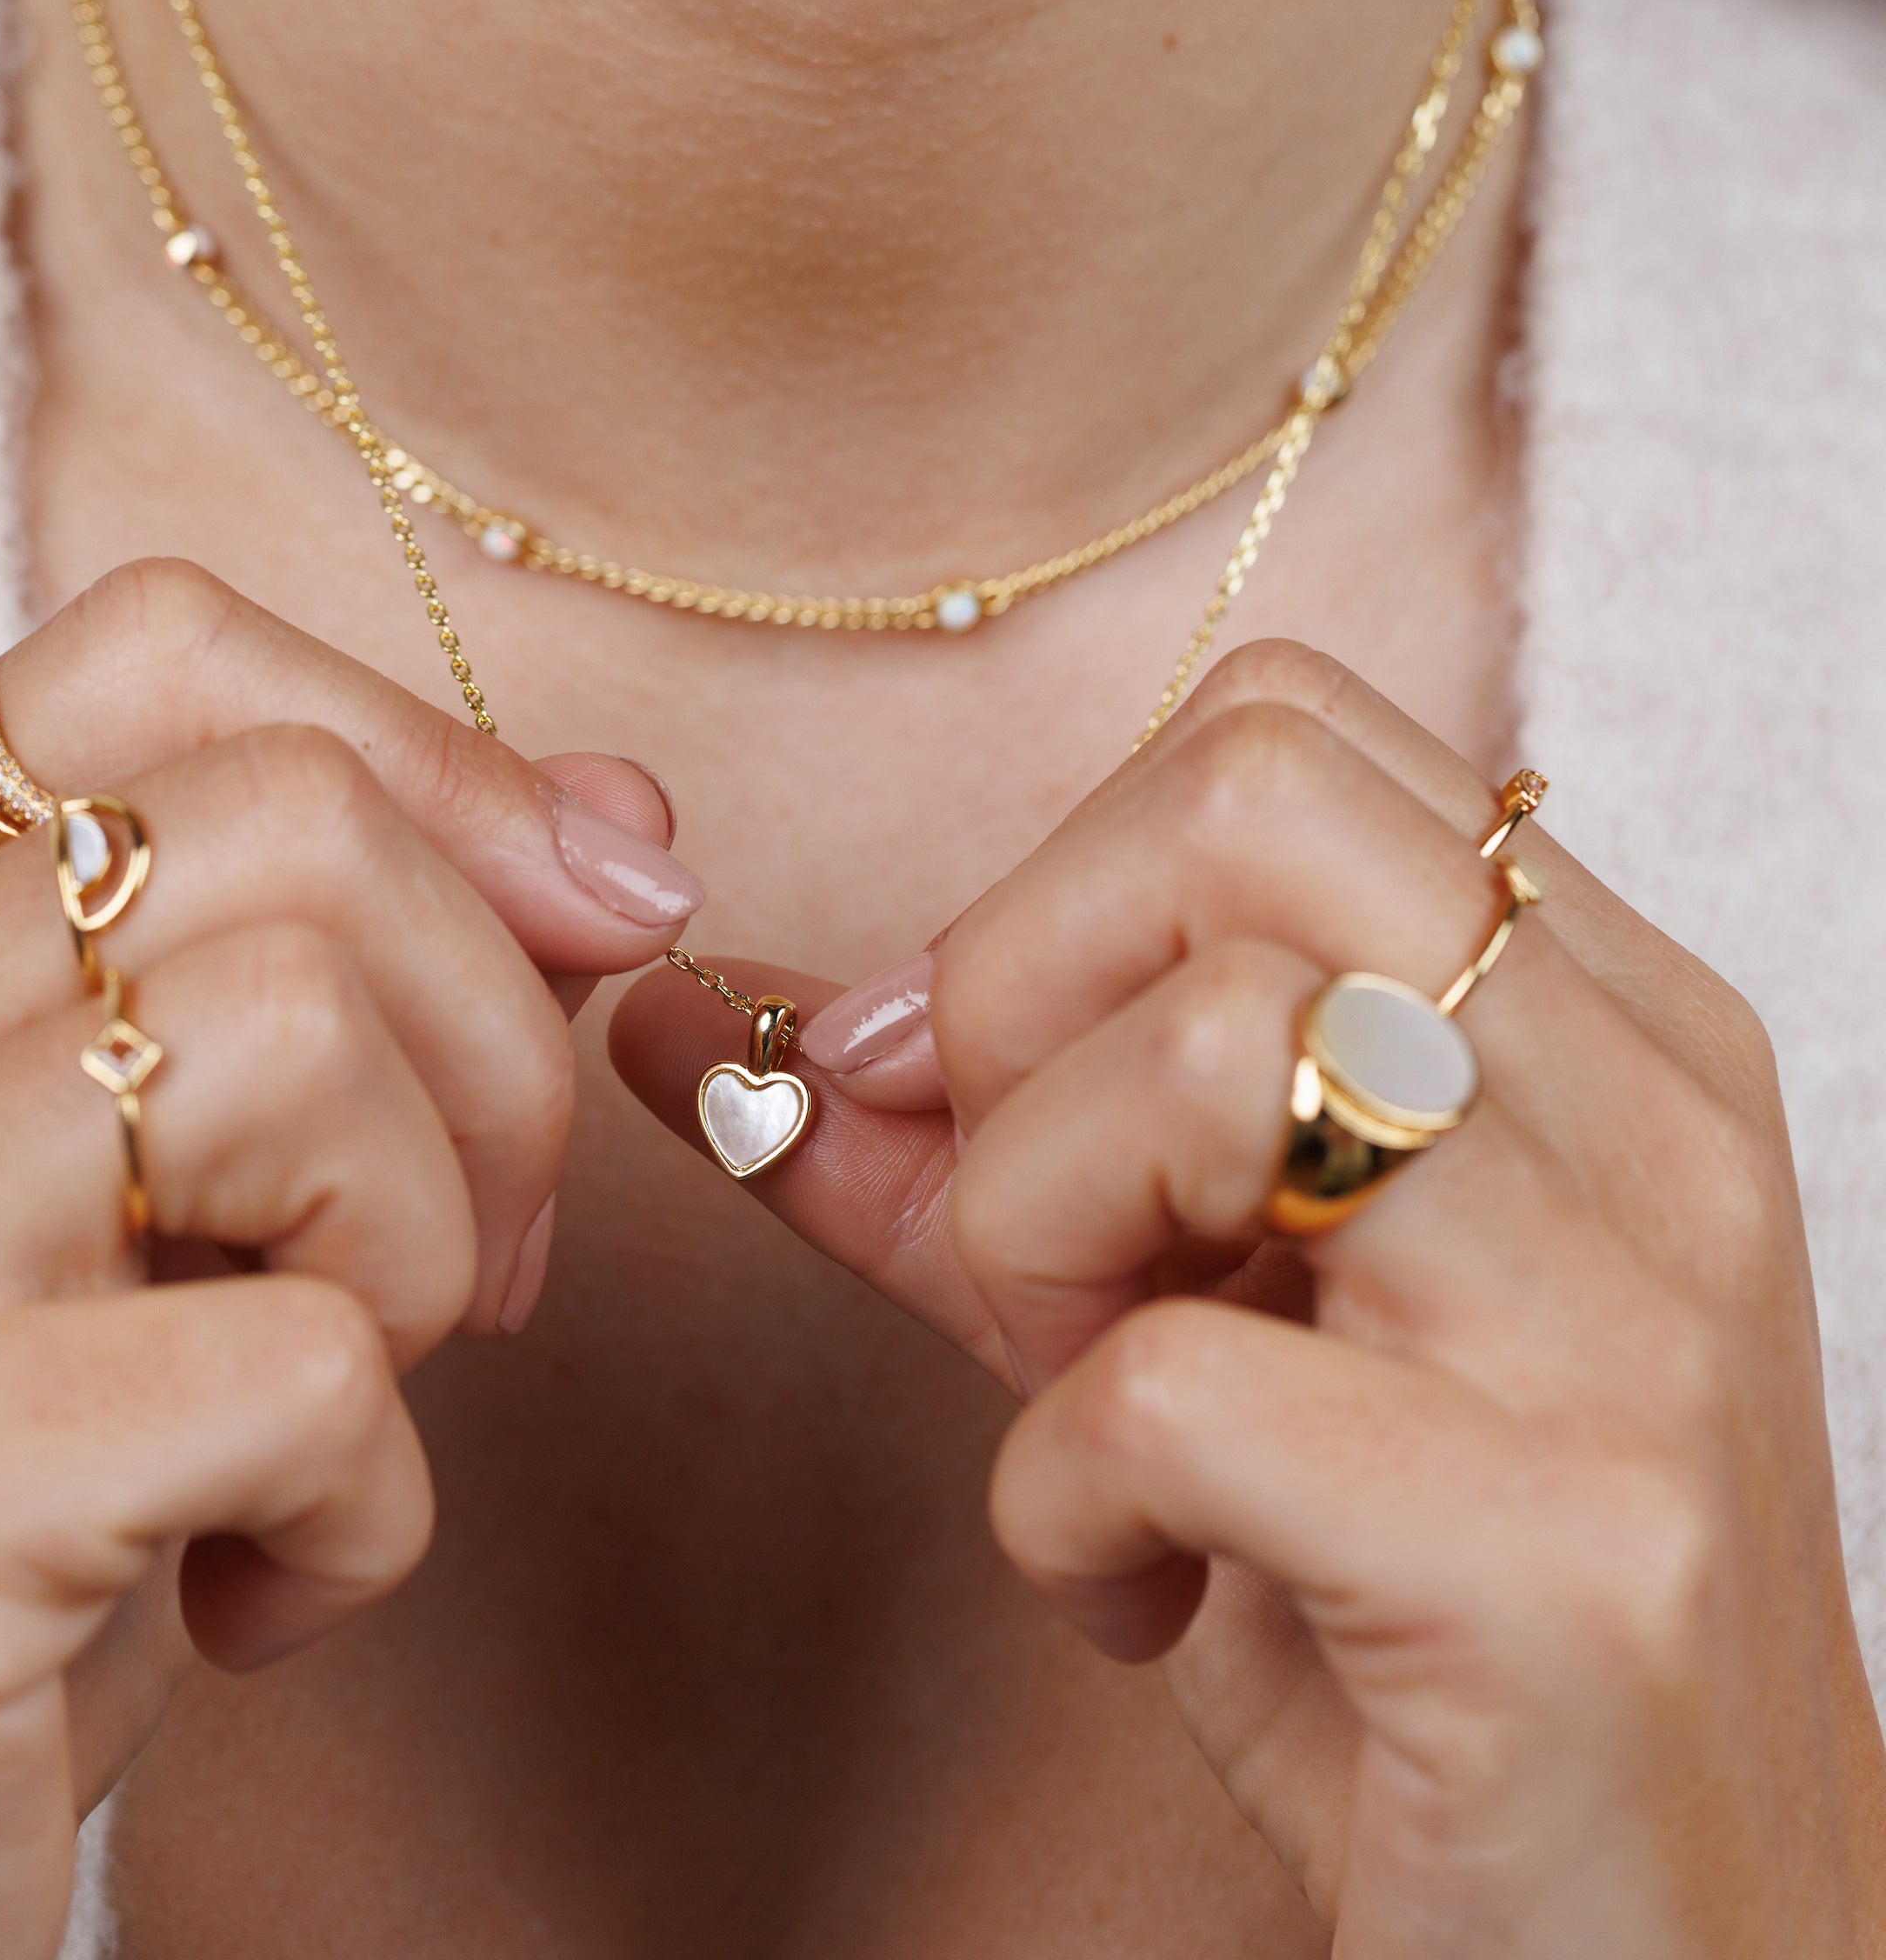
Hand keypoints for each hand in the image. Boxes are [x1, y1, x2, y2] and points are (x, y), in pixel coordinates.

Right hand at [0, 558, 701, 1959]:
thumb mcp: (181, 1213)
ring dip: (425, 1256)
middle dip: (496, 1049)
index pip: (154, 654)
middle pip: (297, 828)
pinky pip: (299, 1369)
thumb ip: (359, 992)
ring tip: (335, 1407)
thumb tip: (621, 821)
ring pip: (297, 1041)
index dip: (433, 754)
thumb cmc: (20, 1510)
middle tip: (480, 1261)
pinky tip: (250, 1591)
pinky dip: (366, 1506)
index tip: (590, 906)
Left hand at [613, 639, 1885, 1955]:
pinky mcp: (1574, 1553)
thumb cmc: (1400, 1613)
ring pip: (1200, 1058)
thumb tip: (693, 1019)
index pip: (1268, 734)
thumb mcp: (1169, 1328)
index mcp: (1597, 1021)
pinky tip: (1140, 1588)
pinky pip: (1163, 1387)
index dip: (1049, 899)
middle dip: (1022, 1013)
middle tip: (1042, 1237)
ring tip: (1099, 1409)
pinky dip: (1057, 1502)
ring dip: (1036, 1242)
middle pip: (1231, 815)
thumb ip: (953, 1157)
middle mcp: (1654, 1119)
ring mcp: (1635, 1325)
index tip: (983, 1088)